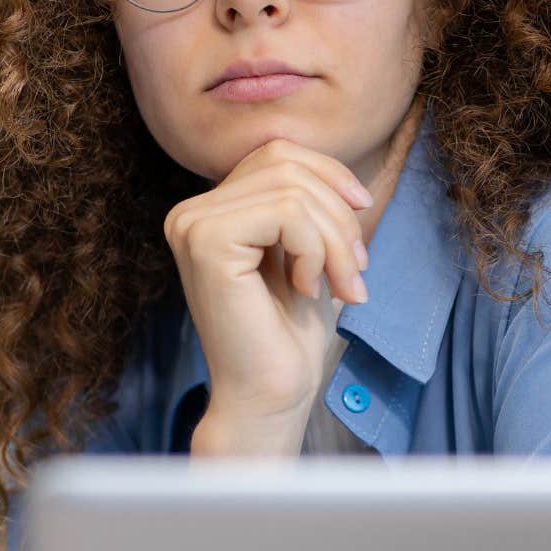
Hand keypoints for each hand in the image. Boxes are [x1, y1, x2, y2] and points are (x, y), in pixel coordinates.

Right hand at [163, 138, 373, 444]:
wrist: (269, 397)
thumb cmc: (288, 336)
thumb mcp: (306, 253)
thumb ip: (309, 205)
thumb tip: (343, 172)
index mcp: (209, 211)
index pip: (277, 153)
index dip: (330, 176)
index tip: (360, 221)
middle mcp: (189, 213)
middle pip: (286, 164)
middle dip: (338, 215)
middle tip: (356, 272)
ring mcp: (191, 224)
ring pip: (292, 189)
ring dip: (334, 239)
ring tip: (341, 285)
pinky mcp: (205, 241)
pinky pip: (287, 212)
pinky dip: (315, 249)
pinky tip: (306, 288)